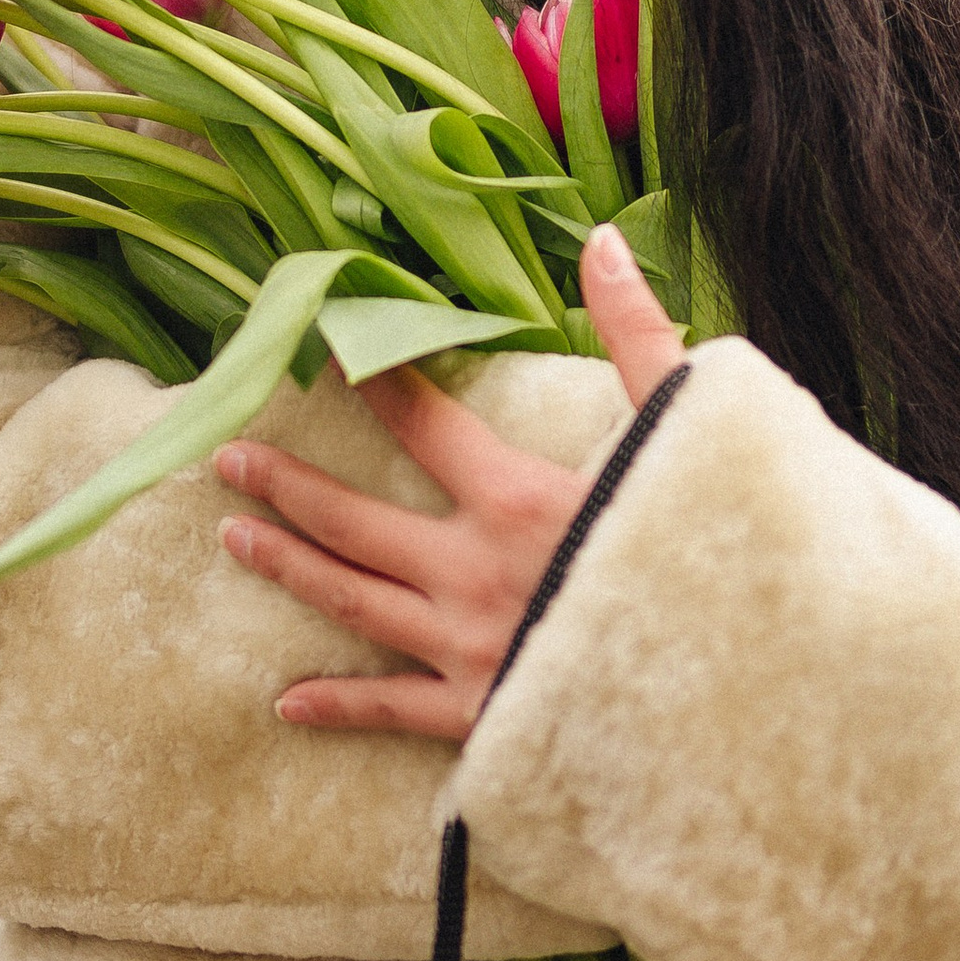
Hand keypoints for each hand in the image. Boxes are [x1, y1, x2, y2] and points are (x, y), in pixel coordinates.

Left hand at [214, 223, 685, 741]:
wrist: (733, 700)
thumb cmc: (719, 560)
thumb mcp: (687, 434)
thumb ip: (637, 337)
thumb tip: (599, 242)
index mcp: (518, 499)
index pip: (423, 423)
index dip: (371, 380)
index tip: (320, 348)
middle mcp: (472, 573)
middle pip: (353, 521)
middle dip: (286, 484)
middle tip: (226, 458)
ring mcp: (469, 651)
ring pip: (353, 603)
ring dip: (289, 568)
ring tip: (234, 540)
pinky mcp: (481, 718)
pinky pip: (393, 711)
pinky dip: (339, 704)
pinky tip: (287, 701)